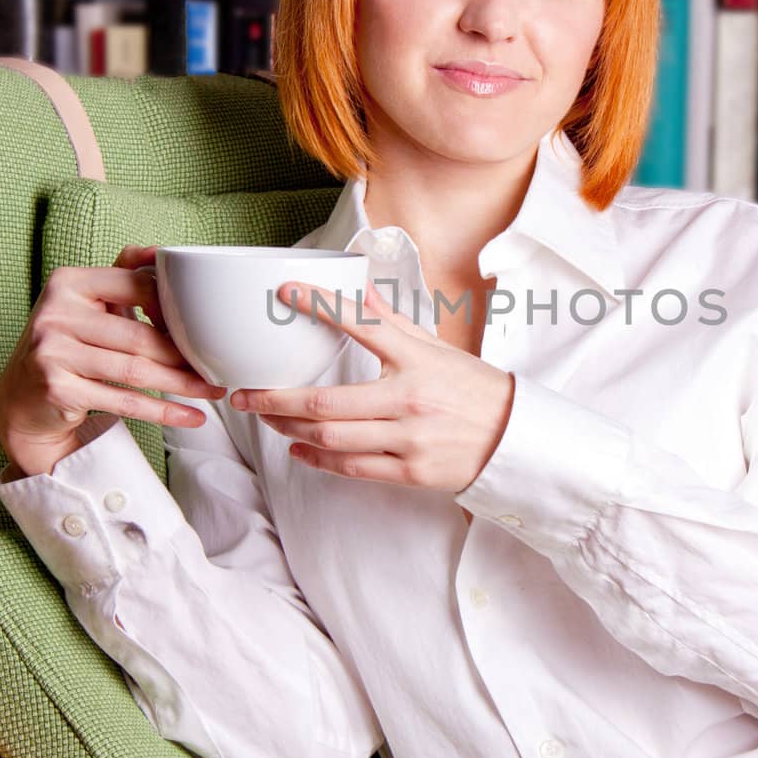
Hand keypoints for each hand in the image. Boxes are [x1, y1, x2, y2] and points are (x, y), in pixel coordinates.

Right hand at [0, 244, 229, 476]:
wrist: (22, 398)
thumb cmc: (67, 343)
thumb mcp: (88, 304)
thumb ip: (122, 274)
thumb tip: (159, 251)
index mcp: (68, 283)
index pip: (135, 286)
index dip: (172, 307)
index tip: (200, 326)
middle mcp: (55, 313)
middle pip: (139, 336)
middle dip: (184, 356)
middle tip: (216, 367)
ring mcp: (52, 352)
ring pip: (135, 371)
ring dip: (181, 384)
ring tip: (213, 391)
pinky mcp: (57, 389)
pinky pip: (123, 402)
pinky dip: (162, 412)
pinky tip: (191, 416)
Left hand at [229, 280, 515, 494]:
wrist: (516, 439)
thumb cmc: (472, 389)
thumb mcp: (437, 347)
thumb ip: (392, 321)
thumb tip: (357, 285)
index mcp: (416, 359)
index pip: (362, 324)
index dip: (319, 306)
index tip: (285, 294)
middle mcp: (408, 398)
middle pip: (324, 401)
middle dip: (274, 398)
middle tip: (241, 393)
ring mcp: (408, 438)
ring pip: (330, 436)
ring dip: (289, 428)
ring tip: (265, 417)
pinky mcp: (410, 472)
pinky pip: (352, 467)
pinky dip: (318, 458)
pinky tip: (297, 447)